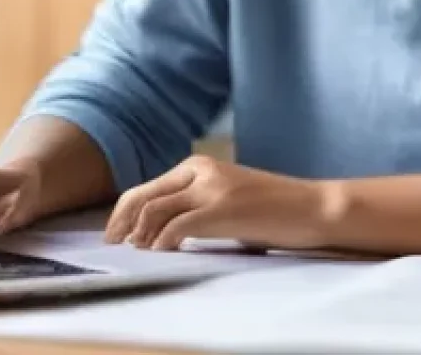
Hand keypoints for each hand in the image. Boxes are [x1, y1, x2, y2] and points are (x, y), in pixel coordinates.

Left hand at [104, 155, 327, 252]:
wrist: (309, 206)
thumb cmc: (270, 208)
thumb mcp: (225, 196)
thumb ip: (194, 204)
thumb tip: (156, 231)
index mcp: (199, 166)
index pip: (147, 188)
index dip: (123, 214)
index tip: (114, 236)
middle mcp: (200, 171)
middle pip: (142, 195)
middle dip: (120, 223)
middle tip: (111, 247)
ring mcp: (211, 188)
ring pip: (154, 210)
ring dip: (139, 236)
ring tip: (137, 255)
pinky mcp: (222, 208)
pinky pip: (177, 226)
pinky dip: (163, 242)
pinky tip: (162, 254)